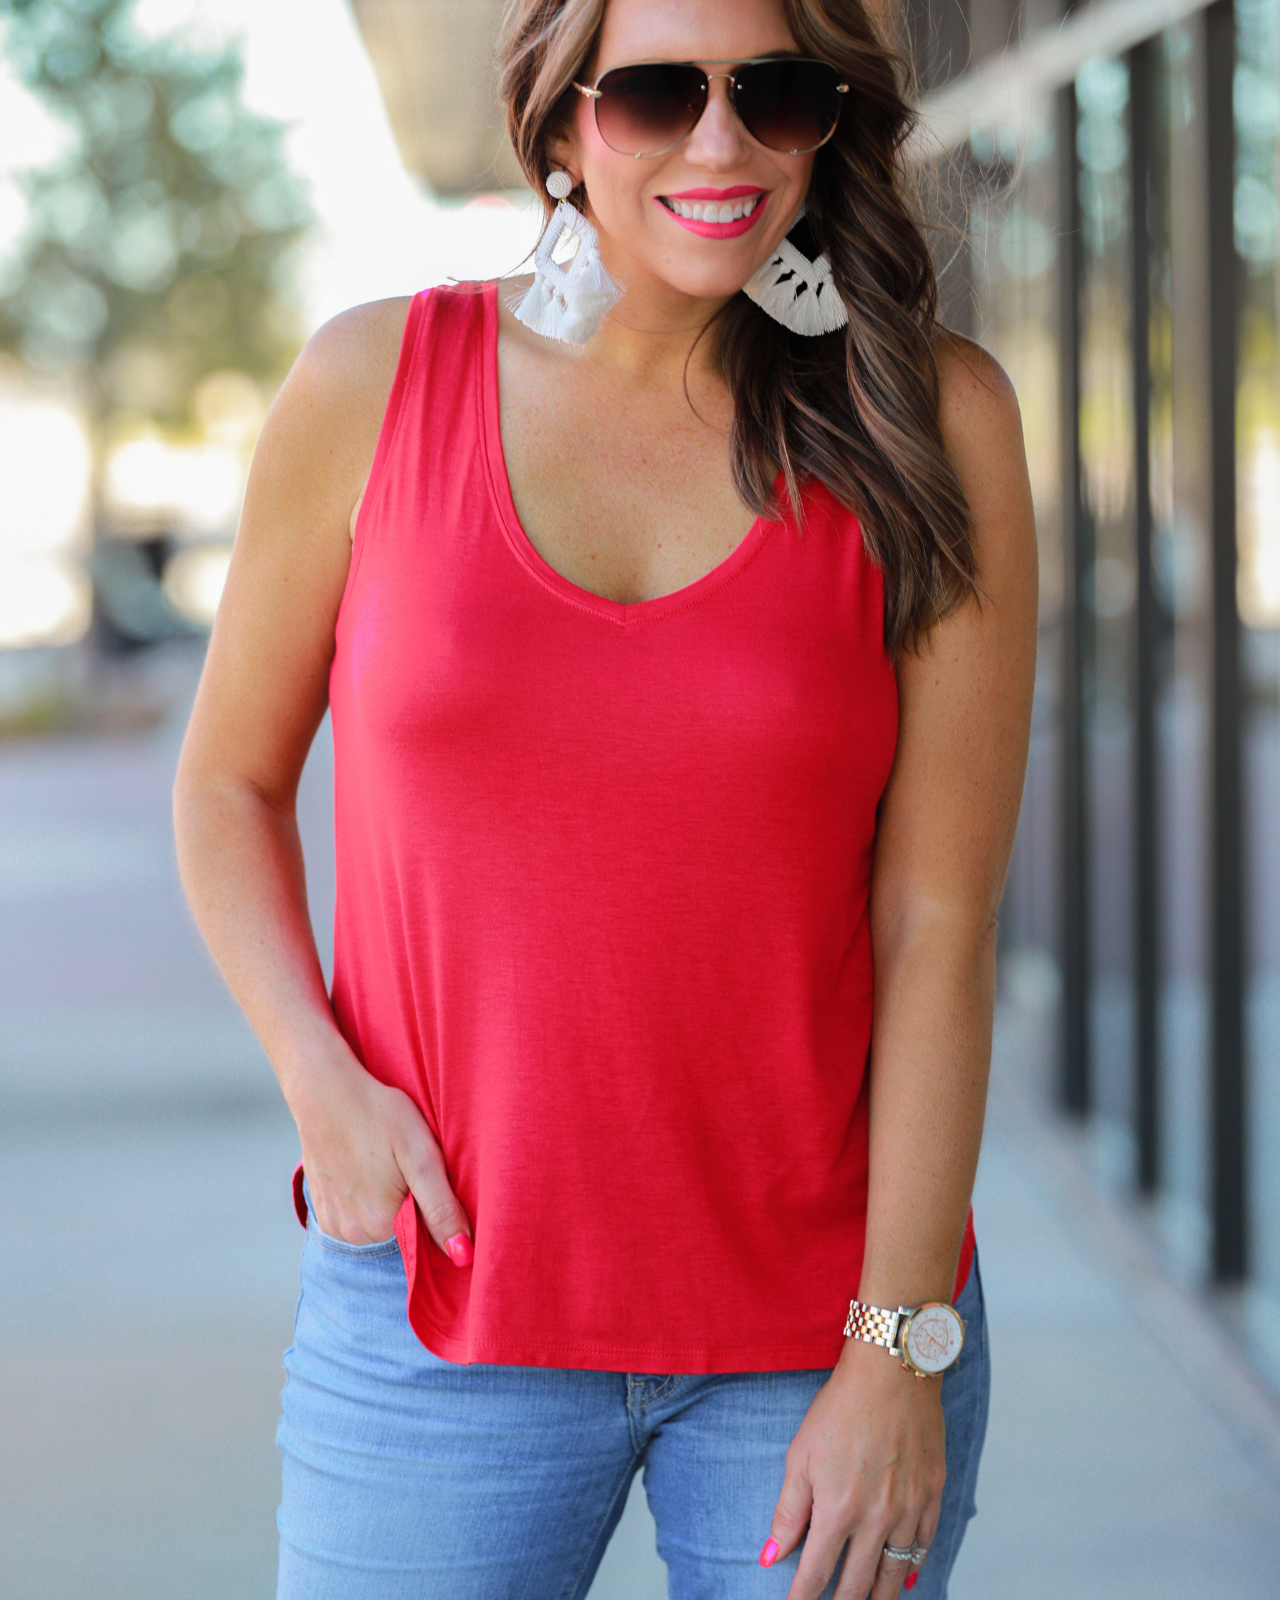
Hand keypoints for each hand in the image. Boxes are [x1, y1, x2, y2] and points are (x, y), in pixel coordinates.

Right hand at [292, 1044, 473, 1262]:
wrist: (325, 1089)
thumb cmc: (378, 1114)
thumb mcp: (421, 1155)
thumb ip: (442, 1209)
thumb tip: (464, 1256)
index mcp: (382, 1226)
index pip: (425, 1240)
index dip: (436, 1213)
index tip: (430, 1180)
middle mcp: (353, 1235)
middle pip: (400, 1232)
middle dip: (412, 1206)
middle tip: (408, 1165)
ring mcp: (333, 1223)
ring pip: (377, 1225)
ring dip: (388, 1203)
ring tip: (387, 1164)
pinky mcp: (321, 1207)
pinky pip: (354, 1216)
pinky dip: (365, 1198)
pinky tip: (367, 1167)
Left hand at [762, 1338, 944, 1598]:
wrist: (892, 1371)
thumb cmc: (840, 1407)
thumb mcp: (800, 1455)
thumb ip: (788, 1511)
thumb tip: (771, 1556)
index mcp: (838, 1511)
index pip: (816, 1574)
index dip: (802, 1599)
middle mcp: (876, 1519)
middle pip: (858, 1584)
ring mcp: (908, 1509)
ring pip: (893, 1573)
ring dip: (879, 1597)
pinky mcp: (932, 1494)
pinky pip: (923, 1545)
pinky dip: (912, 1566)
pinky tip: (903, 1576)